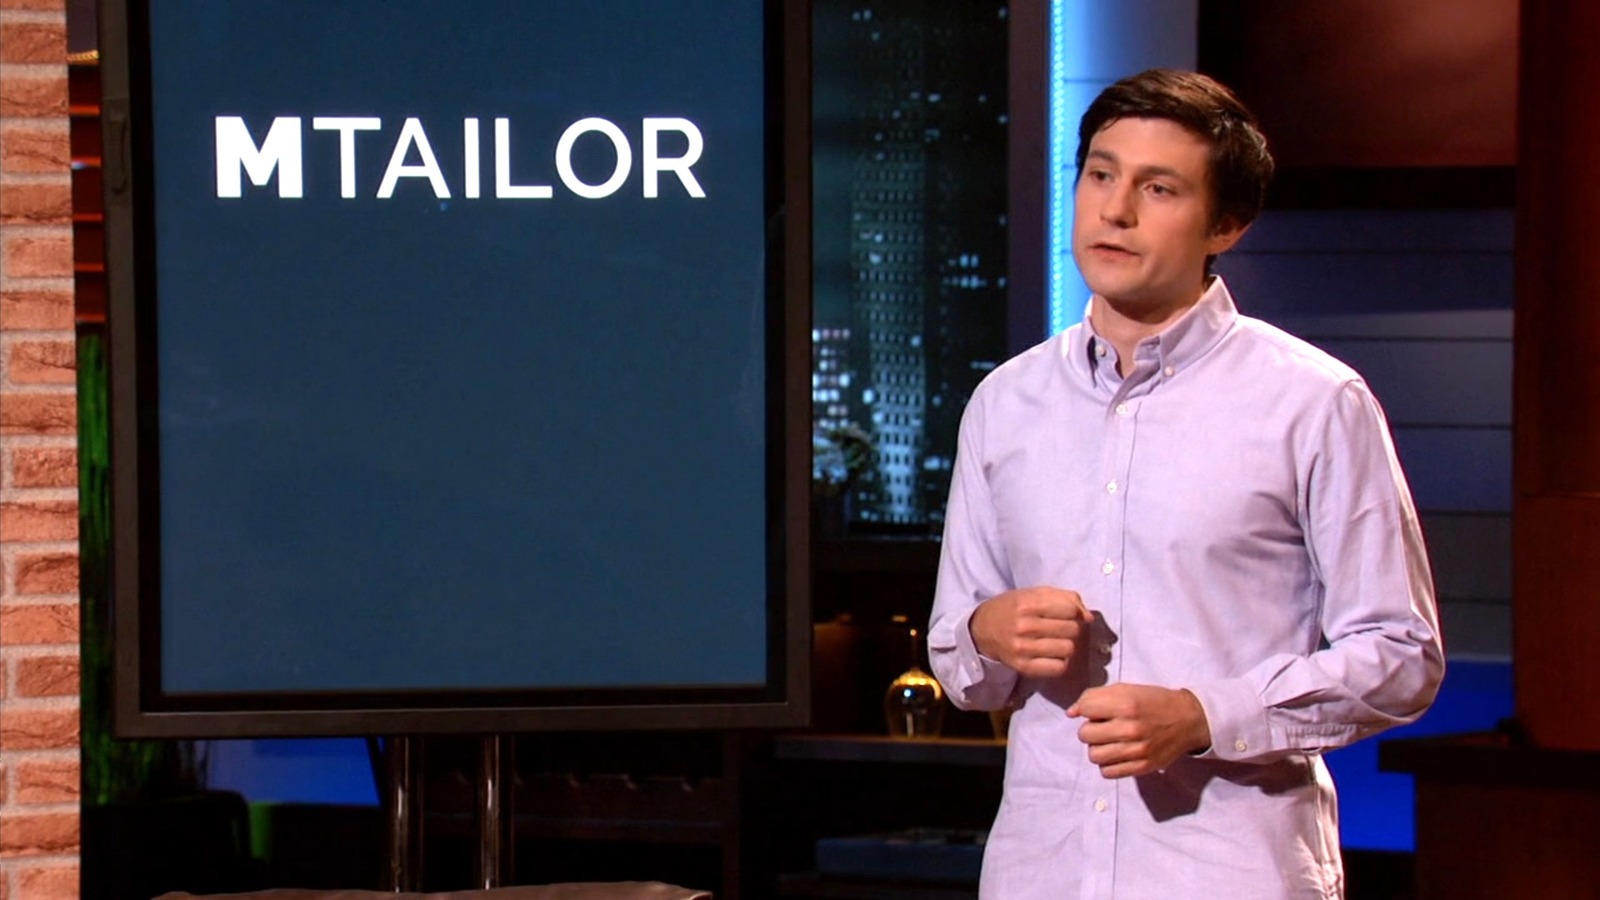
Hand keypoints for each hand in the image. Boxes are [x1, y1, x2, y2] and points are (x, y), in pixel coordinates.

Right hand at [969, 586, 1093, 678]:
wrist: (983, 630)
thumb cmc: (1013, 608)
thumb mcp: (1034, 594)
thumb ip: (1064, 598)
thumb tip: (1089, 617)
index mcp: (1027, 604)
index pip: (1070, 610)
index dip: (1074, 612)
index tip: (1067, 615)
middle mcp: (1024, 626)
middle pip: (1072, 630)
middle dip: (1073, 629)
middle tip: (1063, 629)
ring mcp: (1023, 649)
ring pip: (1068, 649)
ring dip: (1068, 646)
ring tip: (1058, 642)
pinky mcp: (1023, 667)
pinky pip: (1059, 668)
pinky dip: (1061, 662)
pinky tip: (1054, 655)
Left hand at [1068, 683, 1210, 778]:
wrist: (1188, 720)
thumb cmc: (1154, 701)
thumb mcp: (1127, 689)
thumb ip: (1096, 696)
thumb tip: (1070, 713)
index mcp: (1126, 704)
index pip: (1084, 708)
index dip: (1086, 708)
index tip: (1096, 710)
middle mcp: (1130, 728)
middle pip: (1085, 735)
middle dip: (1090, 729)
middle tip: (1103, 727)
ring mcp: (1136, 750)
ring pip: (1094, 756)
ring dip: (1097, 748)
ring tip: (1109, 741)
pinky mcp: (1142, 767)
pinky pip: (1108, 772)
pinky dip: (1107, 764)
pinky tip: (1116, 754)